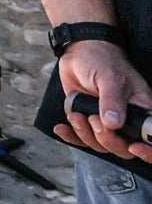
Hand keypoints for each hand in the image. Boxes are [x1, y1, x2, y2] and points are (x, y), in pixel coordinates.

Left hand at [55, 40, 151, 163]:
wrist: (80, 52)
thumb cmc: (103, 60)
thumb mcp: (110, 78)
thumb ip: (112, 101)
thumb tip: (113, 124)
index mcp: (143, 111)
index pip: (151, 139)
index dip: (148, 151)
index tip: (133, 147)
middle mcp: (127, 121)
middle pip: (124, 148)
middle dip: (107, 139)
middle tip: (93, 118)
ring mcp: (107, 122)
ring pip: (101, 145)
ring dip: (86, 134)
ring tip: (77, 115)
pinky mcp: (88, 120)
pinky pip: (82, 138)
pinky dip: (71, 136)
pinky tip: (61, 128)